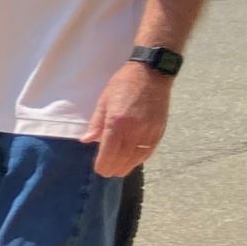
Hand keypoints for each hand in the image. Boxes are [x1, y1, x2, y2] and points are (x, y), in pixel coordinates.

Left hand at [83, 61, 171, 177]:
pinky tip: (133, 161)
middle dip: (112, 168)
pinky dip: (139, 159)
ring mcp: (148, 132)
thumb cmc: (123, 84)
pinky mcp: (159, 131)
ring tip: (118, 170)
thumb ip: (96, 124)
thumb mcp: (104, 101)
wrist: (152, 73)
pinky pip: (148, 152)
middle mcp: (134, 131)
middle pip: (122, 160)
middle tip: (106, 172)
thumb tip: (86, 141)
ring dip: (126, 167)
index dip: (102, 165)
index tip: (98, 170)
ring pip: (136, 159)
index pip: (108, 154)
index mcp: (116, 123)